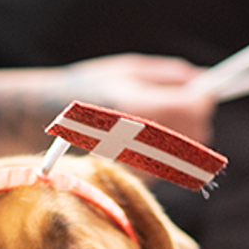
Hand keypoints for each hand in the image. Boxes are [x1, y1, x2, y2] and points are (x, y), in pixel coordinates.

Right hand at [0, 55, 216, 157]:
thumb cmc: (88, 88)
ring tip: (154, 122)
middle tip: (181, 107)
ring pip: (187, 153)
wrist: (43, 123)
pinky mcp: (134, 179)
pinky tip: (141, 141)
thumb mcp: (126, 69)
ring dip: (182, 138)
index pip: (196, 107)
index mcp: (139, 106)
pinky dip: (163, 154)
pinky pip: (168, 166)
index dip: (203, 100)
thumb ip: (169, 75)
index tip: (203, 94)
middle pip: (198, 133)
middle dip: (195, 119)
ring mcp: (137, 162)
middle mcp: (139, 139)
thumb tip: (206, 80)